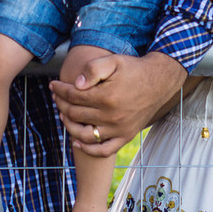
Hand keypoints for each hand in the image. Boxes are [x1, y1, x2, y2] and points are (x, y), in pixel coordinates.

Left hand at [49, 51, 186, 155]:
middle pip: (75, 114)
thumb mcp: (114, 61)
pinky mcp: (126, 136)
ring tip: (63, 115)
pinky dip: (88, 149)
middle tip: (56, 97)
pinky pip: (104, 150)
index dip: (60, 90)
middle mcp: (112, 116)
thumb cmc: (134, 69)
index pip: (73, 96)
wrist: (159, 82)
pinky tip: (77, 142)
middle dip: (61, 105)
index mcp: (107, 96)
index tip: (53, 85)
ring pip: (84, 135)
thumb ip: (93, 69)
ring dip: (69, 126)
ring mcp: (119, 129)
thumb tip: (76, 85)